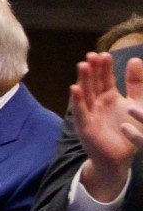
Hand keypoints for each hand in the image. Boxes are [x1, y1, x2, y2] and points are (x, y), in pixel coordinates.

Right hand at [71, 51, 142, 201]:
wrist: (121, 157)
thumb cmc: (128, 130)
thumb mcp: (138, 103)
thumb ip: (136, 83)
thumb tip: (134, 60)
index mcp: (108, 97)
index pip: (105, 78)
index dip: (104, 67)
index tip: (103, 54)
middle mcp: (96, 103)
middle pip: (93, 83)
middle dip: (92, 70)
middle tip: (91, 55)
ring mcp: (89, 114)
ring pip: (85, 94)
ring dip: (83, 80)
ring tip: (83, 65)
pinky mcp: (85, 127)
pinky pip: (80, 112)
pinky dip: (77, 101)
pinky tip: (74, 89)